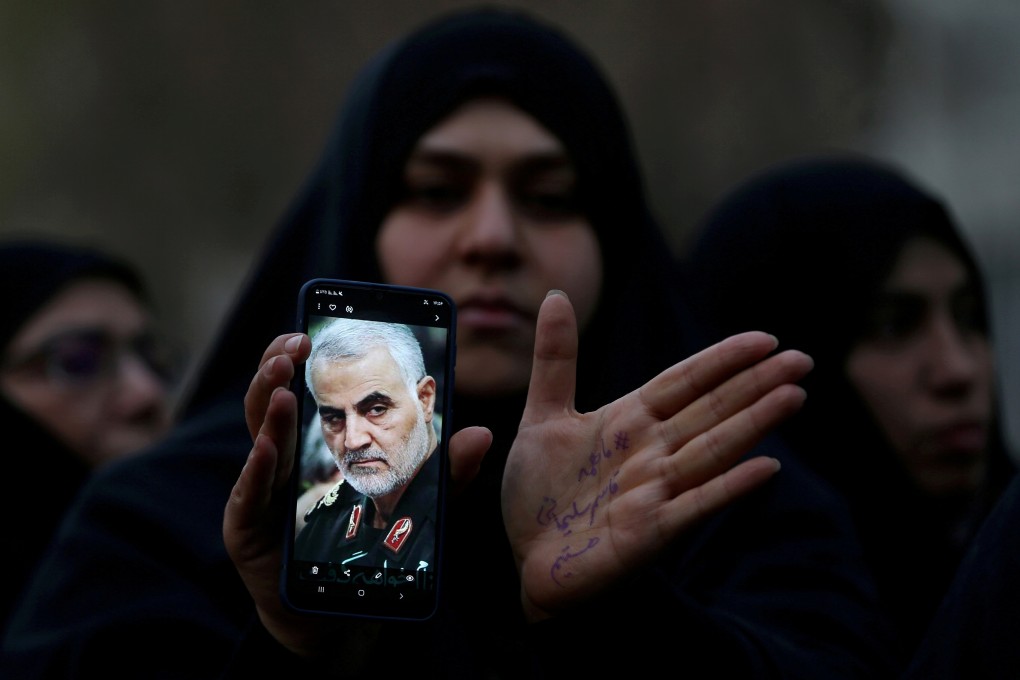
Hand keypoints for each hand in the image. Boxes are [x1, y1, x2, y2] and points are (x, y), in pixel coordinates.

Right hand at [224, 333, 490, 657]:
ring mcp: (259, 494)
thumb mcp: (418, 506)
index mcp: (312, 446)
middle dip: (278, 368)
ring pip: (257, 440)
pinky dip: (257, 467)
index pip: (302, 390)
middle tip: (294, 343)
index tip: (309, 329)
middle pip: (271, 403)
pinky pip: (248, 494)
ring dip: (269, 408)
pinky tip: (268, 445)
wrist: (341, 616)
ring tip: (282, 381)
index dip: (298, 358)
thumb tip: (480, 434)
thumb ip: (444, 473)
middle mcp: (279, 463)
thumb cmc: (372, 552)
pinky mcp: (247, 530)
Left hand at [501, 290, 812, 620]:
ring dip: (753, 424)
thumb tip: (556, 293)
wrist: (526, 560)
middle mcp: (651, 452)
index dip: (722, 361)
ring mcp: (655, 491)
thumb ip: (556, 359)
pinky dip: (729, 487)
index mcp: (630, 421)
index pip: (684, 382)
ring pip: (712, 450)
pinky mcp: (649, 532)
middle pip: (711, 411)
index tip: (765, 339)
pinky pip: (695, 505)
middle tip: (803, 361)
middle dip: (755, 385)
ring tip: (793, 396)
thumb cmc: (539, 493)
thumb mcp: (542, 416)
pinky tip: (767, 467)